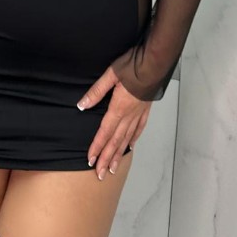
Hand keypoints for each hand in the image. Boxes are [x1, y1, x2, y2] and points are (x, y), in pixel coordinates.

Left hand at [77, 64, 150, 179]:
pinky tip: (130, 146)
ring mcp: (139, 113)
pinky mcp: (145, 109)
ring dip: (119, 154)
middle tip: (101, 174)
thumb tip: (82, 105)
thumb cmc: (133, 65)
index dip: (97, 147)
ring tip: (113, 168)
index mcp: (119, 108)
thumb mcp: (110, 75)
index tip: (91, 161)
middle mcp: (129, 115)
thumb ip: (96, 91)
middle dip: (106, 158)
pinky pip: (139, 129)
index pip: (105, 132)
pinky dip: (133, 139)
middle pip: (116, 141)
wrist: (155, 62)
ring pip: (127, 138)